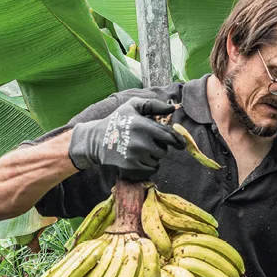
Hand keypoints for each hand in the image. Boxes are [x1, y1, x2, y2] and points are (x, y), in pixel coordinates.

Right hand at [69, 98, 183, 179]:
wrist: (95, 140)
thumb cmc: (117, 121)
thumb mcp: (132, 106)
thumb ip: (153, 105)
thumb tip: (172, 109)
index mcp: (142, 125)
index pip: (169, 136)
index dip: (178, 141)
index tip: (180, 144)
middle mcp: (140, 142)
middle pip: (163, 151)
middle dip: (159, 148)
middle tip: (147, 143)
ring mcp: (135, 157)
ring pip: (157, 161)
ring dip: (152, 157)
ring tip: (139, 150)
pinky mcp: (130, 169)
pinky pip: (150, 171)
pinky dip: (148, 167)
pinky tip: (138, 159)